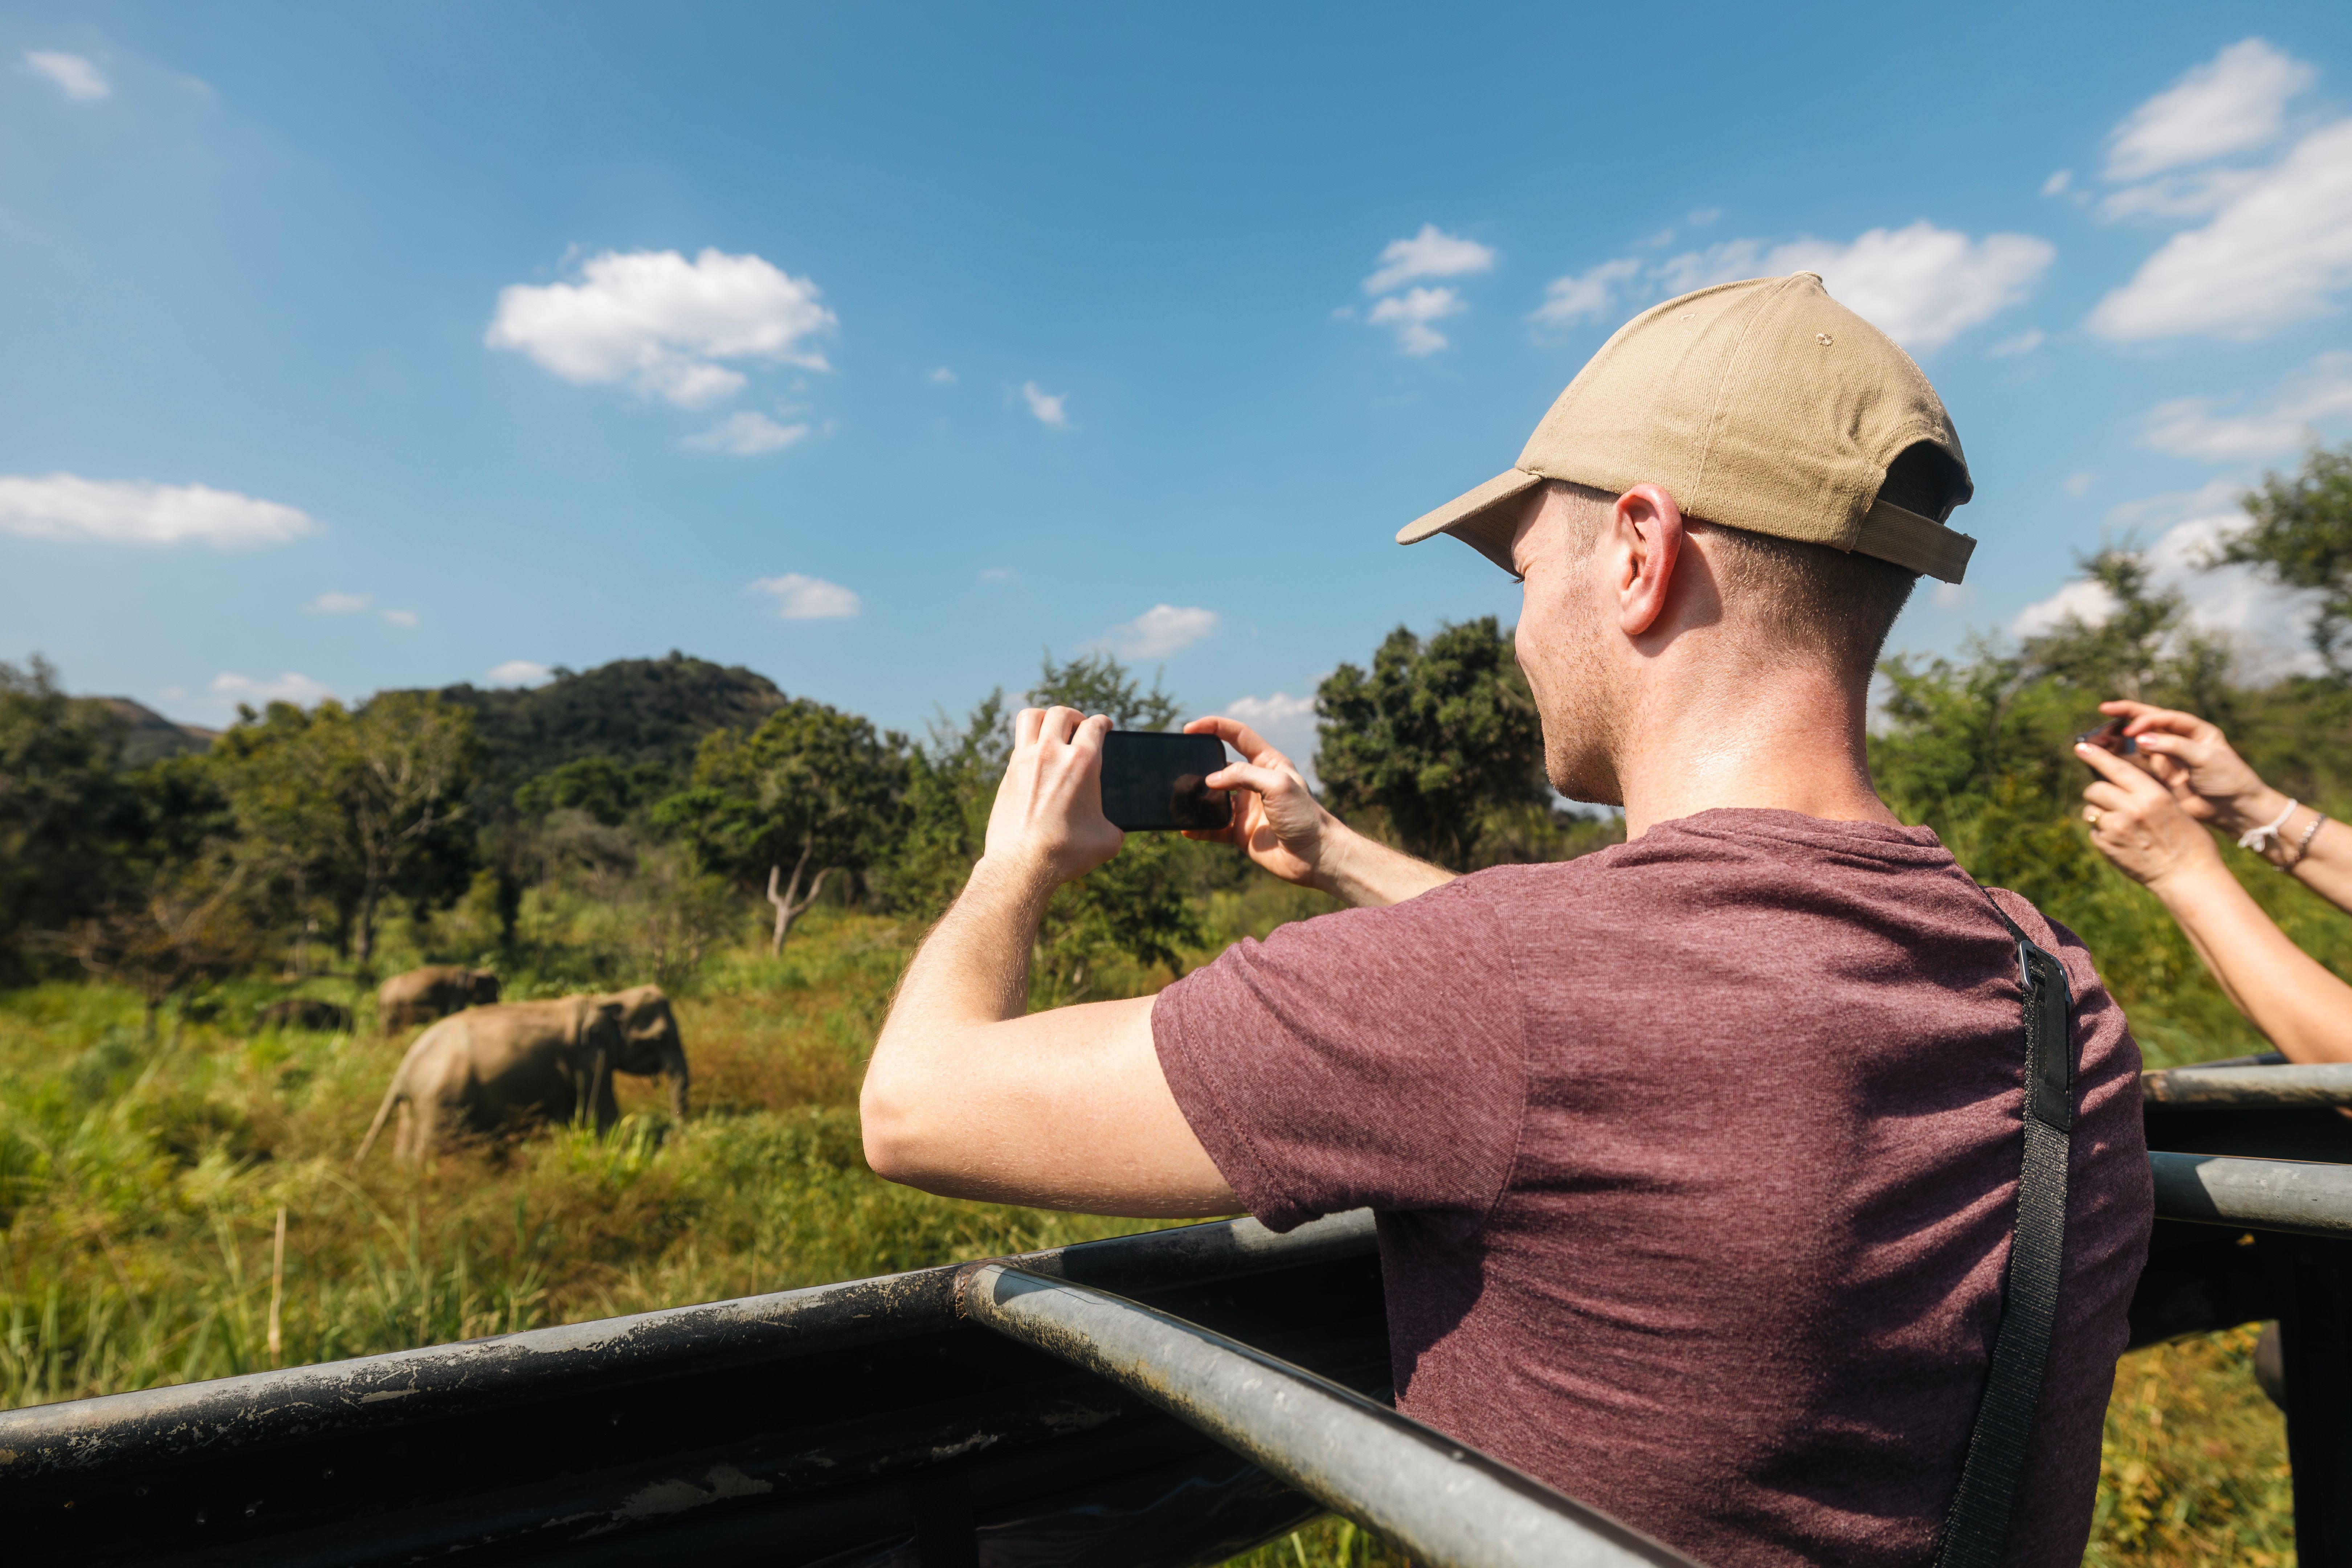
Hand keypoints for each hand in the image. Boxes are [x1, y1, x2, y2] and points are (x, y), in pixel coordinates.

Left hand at [983, 708, 1124, 885]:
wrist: (1021, 865)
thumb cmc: (1067, 853)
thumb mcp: (1107, 841)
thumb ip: (1115, 826)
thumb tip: (1113, 828)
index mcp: (1083, 762)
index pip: (1095, 726)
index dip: (1103, 723)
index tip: (1105, 726)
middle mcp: (1051, 753)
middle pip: (1061, 714)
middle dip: (1075, 717)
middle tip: (1080, 728)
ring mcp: (1024, 761)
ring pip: (1031, 717)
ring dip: (1045, 718)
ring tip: (1052, 730)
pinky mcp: (1007, 775)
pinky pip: (1018, 744)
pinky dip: (1029, 743)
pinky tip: (1036, 761)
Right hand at [1180, 715, 1345, 889]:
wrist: (1316, 856)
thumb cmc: (1305, 816)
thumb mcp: (1278, 785)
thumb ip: (1244, 775)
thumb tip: (1211, 780)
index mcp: (1268, 763)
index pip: (1237, 735)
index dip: (1214, 727)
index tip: (1190, 728)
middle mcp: (1255, 783)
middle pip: (1220, 766)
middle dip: (1200, 764)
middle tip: (1179, 766)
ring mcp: (1246, 808)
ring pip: (1213, 798)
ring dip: (1196, 798)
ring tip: (1180, 797)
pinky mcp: (1240, 832)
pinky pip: (1213, 828)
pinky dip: (1199, 828)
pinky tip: (1186, 828)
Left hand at [2079, 737, 2224, 890]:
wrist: (2187, 876)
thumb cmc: (2188, 840)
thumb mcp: (2174, 807)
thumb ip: (2148, 792)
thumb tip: (2122, 779)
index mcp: (2152, 795)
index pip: (2117, 768)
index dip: (2096, 756)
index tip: (2081, 747)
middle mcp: (2132, 809)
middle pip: (2096, 789)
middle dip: (2098, 792)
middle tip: (2108, 798)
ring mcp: (2116, 829)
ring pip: (2090, 810)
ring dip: (2099, 812)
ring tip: (2119, 823)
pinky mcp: (2106, 846)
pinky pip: (2093, 830)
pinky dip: (2101, 831)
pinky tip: (2120, 839)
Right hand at [2098, 700, 2281, 837]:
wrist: (2234, 809)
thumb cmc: (2228, 778)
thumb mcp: (2205, 758)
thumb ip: (2174, 746)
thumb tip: (2139, 740)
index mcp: (2195, 730)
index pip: (2165, 717)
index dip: (2146, 719)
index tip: (2130, 729)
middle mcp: (2179, 740)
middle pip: (2149, 723)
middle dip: (2126, 715)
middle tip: (2104, 708)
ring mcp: (2168, 758)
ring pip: (2139, 742)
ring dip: (2122, 738)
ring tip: (2101, 735)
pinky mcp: (2160, 776)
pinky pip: (2138, 764)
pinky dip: (2122, 760)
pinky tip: (2107, 756)